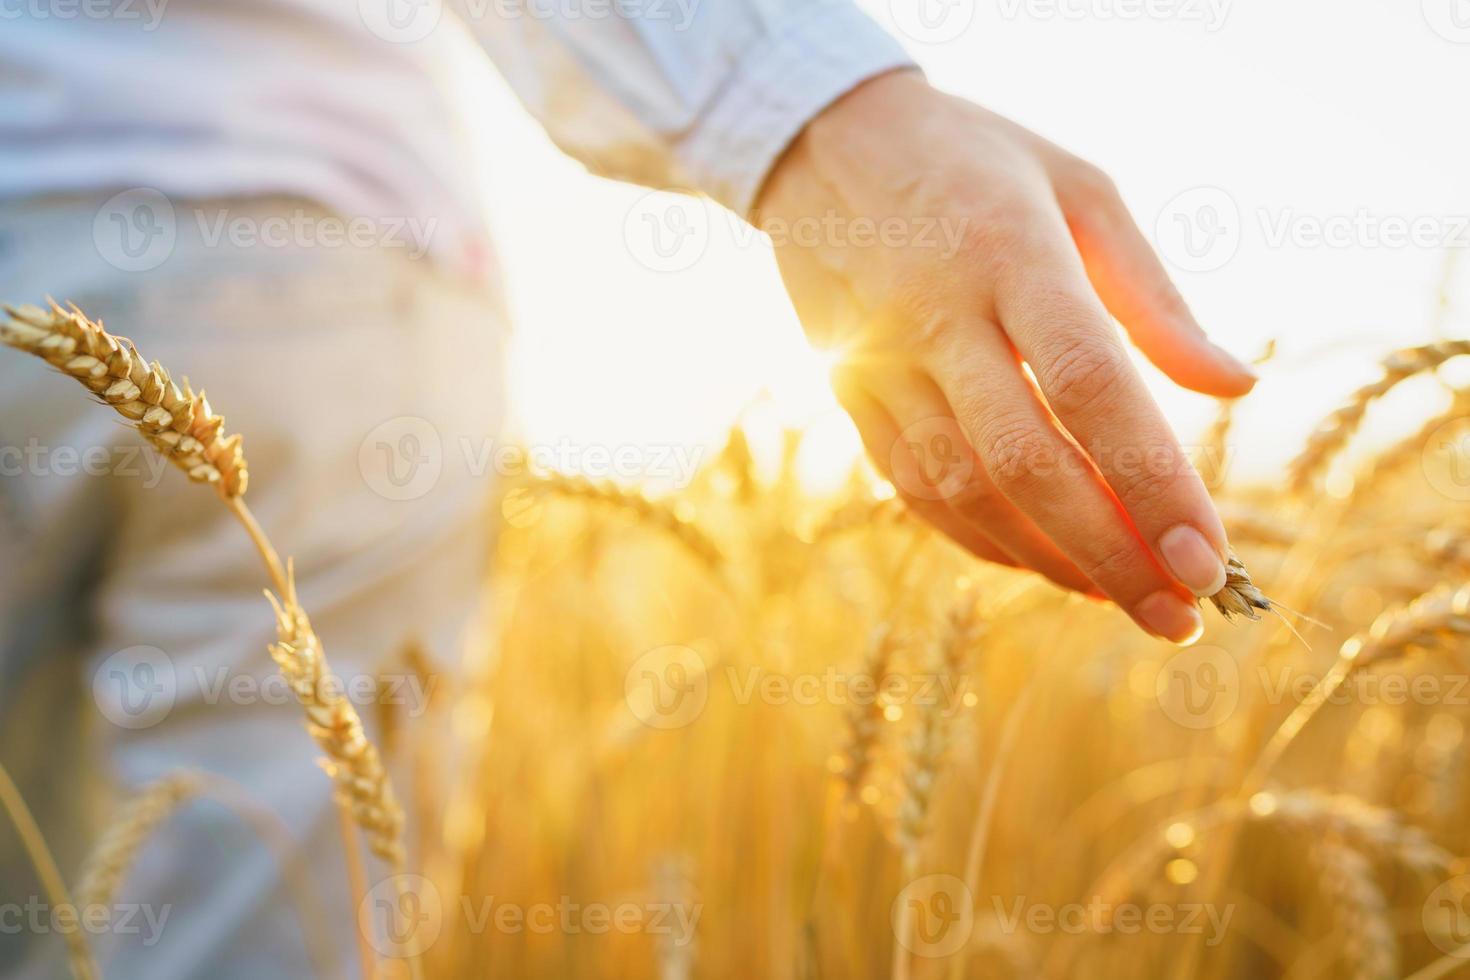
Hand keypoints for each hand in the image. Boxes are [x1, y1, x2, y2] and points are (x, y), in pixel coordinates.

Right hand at [756, 70, 1256, 642]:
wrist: (821, 142)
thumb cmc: (975, 160)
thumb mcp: (1079, 187)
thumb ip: (1154, 295)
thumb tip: (1235, 388)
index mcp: (1009, 253)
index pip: (1089, 387)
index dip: (1150, 482)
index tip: (1208, 557)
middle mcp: (937, 316)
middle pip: (1025, 461)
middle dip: (1109, 552)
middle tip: (1177, 615)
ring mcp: (881, 361)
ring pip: (963, 489)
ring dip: (1048, 559)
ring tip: (1121, 599)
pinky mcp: (849, 391)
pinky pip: (912, 487)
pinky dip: (981, 539)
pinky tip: (1042, 563)